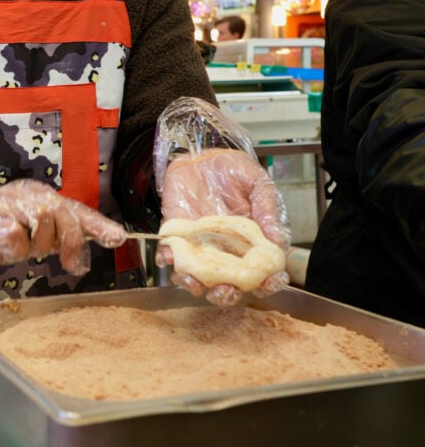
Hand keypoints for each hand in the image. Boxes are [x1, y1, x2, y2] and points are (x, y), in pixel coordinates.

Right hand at [0, 180, 126, 275]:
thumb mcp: (31, 230)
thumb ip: (56, 234)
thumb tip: (82, 249)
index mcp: (41, 197)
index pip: (75, 209)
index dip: (98, 225)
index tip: (119, 238)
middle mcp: (30, 195)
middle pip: (64, 214)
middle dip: (69, 241)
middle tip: (69, 262)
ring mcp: (13, 204)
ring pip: (44, 224)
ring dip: (37, 245)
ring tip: (21, 244)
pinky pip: (19, 242)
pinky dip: (15, 251)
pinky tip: (3, 244)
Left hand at [156, 147, 290, 304]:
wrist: (201, 152)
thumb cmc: (231, 169)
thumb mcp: (256, 183)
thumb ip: (267, 209)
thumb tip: (278, 241)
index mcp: (249, 243)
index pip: (261, 272)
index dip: (268, 282)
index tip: (270, 283)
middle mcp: (224, 251)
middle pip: (227, 283)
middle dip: (227, 294)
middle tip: (227, 291)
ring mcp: (198, 245)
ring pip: (196, 276)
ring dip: (194, 284)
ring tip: (195, 282)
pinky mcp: (176, 234)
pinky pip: (168, 253)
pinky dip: (166, 258)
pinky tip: (169, 257)